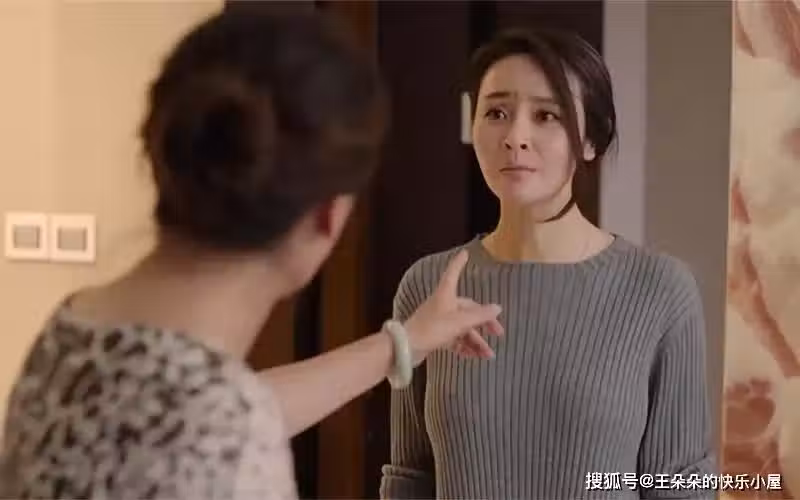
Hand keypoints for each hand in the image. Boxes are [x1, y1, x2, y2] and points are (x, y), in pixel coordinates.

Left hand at [403, 249, 503, 364]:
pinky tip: (475, 357)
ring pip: (463, 328)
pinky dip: (465, 347)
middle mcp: (443, 305)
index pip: (453, 273)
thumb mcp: (459, 322)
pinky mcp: (435, 335)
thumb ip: (480, 316)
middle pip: (467, 309)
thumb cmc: (432, 329)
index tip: (465, 253)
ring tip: (488, 355)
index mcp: (446, 294)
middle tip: (498, 333)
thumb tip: (497, 307)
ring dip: (476, 341)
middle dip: (484, 322)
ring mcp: (439, 321)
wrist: (405, 348)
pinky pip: (454, 339)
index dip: (459, 263)